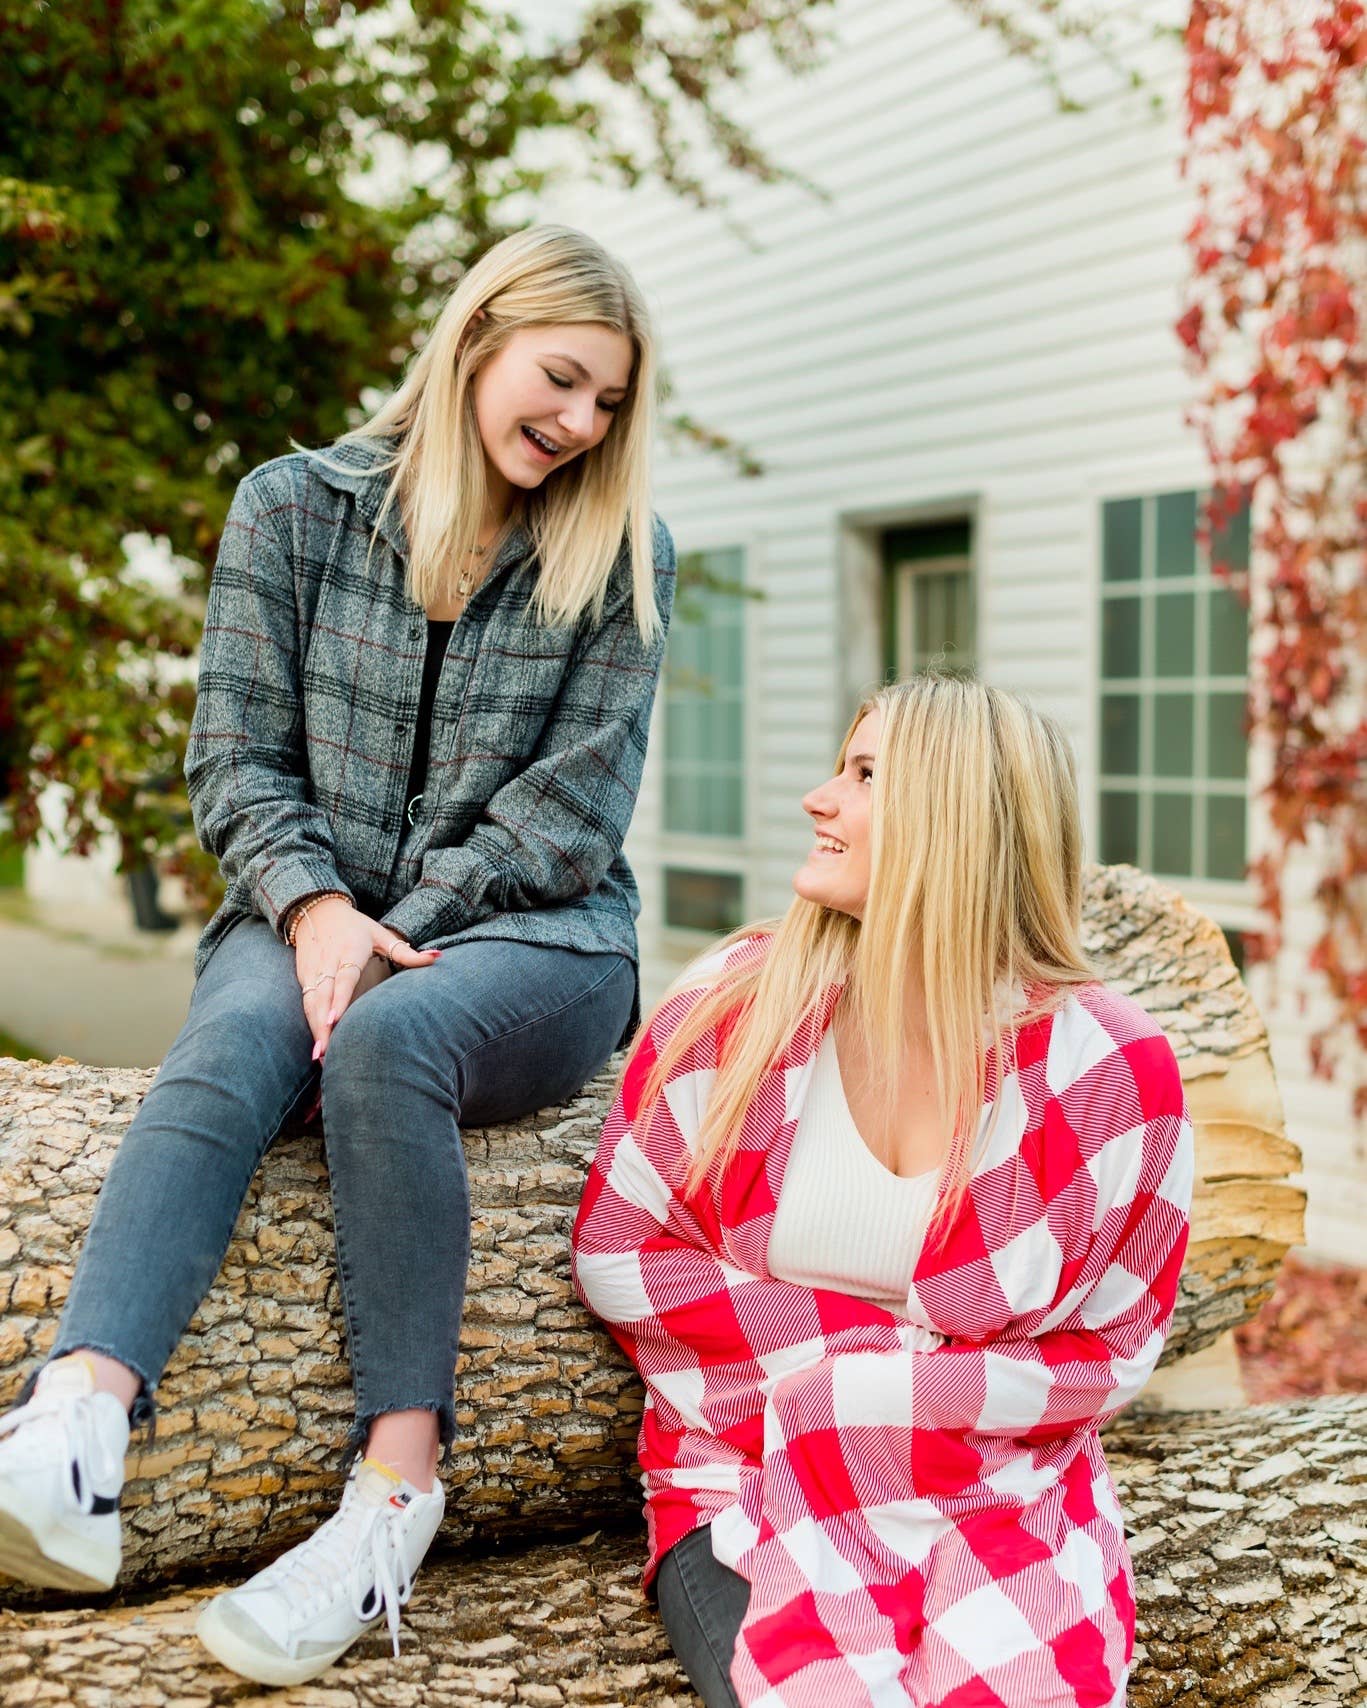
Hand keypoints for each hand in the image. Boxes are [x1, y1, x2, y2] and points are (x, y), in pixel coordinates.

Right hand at [292, 898, 439, 1059]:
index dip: (338, 1000)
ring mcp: (312, 971)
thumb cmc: (355, 927)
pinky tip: (319, 1046)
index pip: (343, 979)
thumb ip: (406, 952)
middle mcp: (327, 962)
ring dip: (315, 1030)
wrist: (318, 911)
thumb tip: (437, 957)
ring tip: (321, 1056)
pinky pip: (306, 1004)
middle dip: (322, 1026)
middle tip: (325, 1053)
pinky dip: (311, 1024)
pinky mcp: (304, 978)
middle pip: (323, 998)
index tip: (333, 1020)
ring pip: (311, 1004)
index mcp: (349, 951)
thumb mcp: (381, 935)